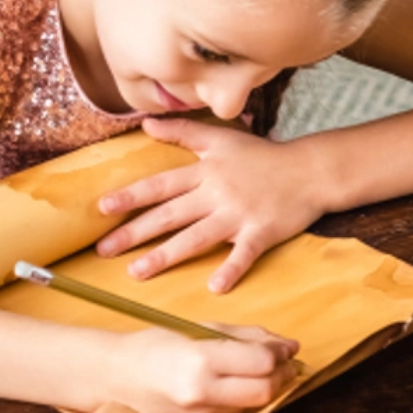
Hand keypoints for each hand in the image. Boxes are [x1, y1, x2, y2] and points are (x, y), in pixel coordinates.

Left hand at [97, 118, 328, 292]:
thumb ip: (183, 132)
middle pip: (170, 215)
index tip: (102, 209)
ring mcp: (239, 214)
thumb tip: (146, 125)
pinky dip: (231, 269)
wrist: (310, 169)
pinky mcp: (262, 232)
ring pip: (196, 237)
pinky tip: (215, 287)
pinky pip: (244, 254)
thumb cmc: (264, 156)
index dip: (131, 197)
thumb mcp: (222, 138)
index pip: (161, 185)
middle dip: (135, 233)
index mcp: (205, 172)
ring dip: (166, 256)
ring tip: (137, 273)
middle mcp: (217, 194)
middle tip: (104, 251)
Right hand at [109, 324, 299, 412]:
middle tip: (284, 362)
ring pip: (254, 404)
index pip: (261, 363)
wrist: (114, 379)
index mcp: (200, 363)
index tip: (286, 347)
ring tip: (253, 370)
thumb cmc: (157, 346)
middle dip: (282, 375)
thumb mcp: (202, 330)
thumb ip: (247, 338)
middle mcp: (202, 396)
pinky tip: (230, 387)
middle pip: (265, 391)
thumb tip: (288, 346)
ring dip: (263, 387)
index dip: (280, 354)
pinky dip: (243, 399)